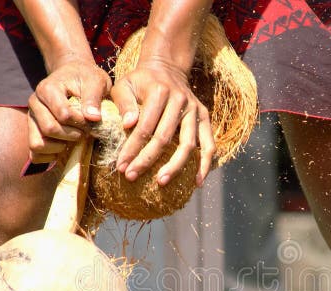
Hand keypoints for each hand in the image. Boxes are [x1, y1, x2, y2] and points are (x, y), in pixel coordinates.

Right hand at [26, 58, 111, 163]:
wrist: (74, 77)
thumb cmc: (86, 79)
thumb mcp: (95, 81)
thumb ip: (94, 98)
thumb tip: (93, 118)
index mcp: (47, 89)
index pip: (63, 115)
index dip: (81, 123)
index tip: (93, 121)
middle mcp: (35, 103)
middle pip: (49, 129)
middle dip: (72, 135)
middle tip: (86, 132)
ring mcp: (31, 119)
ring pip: (38, 144)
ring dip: (60, 147)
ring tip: (74, 139)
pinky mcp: (33, 132)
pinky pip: (35, 154)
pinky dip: (50, 156)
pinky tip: (64, 148)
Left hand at [110, 59, 215, 185]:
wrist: (167, 67)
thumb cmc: (141, 81)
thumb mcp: (125, 84)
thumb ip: (124, 104)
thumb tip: (128, 125)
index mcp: (160, 92)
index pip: (144, 127)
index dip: (132, 149)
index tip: (121, 166)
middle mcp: (181, 101)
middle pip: (164, 138)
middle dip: (147, 160)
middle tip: (132, 177)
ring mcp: (195, 110)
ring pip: (188, 144)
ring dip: (175, 166)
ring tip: (161, 182)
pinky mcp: (205, 118)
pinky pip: (209, 145)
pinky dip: (205, 165)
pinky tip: (197, 183)